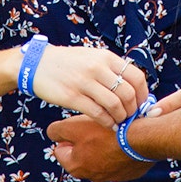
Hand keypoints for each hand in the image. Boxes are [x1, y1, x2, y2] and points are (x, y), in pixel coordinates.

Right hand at [31, 46, 148, 127]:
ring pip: (115, 105)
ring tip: (119, 122)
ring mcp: (85, 82)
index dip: (143, 95)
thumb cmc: (68, 63)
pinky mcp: (72, 97)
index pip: (136, 77)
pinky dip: (107, 122)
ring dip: (121, 118)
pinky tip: (108, 125)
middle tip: (131, 117)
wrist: (37, 64)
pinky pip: (97, 113)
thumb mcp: (93, 57)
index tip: (141, 104)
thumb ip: (111, 69)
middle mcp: (98, 68)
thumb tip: (133, 88)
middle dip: (133, 109)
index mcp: (106, 57)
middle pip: (128, 94)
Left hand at [47, 114, 153, 181]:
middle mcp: (91, 175)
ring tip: (113, 130)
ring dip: (104, 144)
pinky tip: (125, 137)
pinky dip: (120, 149)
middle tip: (97, 126)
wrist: (142, 139)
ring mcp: (111, 175)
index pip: (60, 149)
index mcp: (75, 166)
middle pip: (81, 153)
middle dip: (87, 139)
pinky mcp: (129, 172)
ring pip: (101, 156)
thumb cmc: (107, 132)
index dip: (68, 134)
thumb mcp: (75, 126)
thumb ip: (57, 130)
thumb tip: (52, 132)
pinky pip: (119, 158)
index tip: (80, 125)